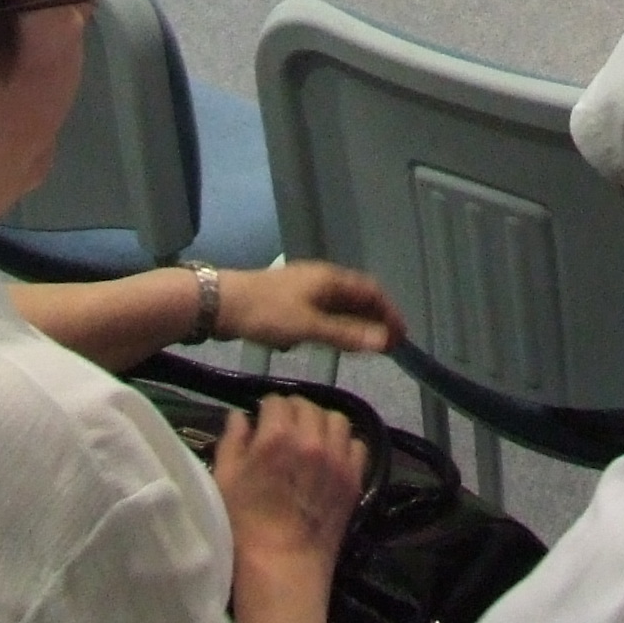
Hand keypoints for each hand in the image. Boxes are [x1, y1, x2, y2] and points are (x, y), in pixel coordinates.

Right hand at [215, 395, 366, 622]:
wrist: (282, 565)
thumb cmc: (244, 524)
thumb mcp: (225, 478)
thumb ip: (232, 440)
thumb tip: (241, 416)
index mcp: (276, 436)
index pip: (276, 400)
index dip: (268, 411)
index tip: (264, 424)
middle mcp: (311, 440)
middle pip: (308, 406)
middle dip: (294, 414)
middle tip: (286, 432)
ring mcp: (337, 458)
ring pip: (337, 419)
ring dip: (322, 424)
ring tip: (312, 439)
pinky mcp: (354, 477)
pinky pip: (357, 445)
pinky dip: (345, 445)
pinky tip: (332, 457)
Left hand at [216, 260, 404, 355]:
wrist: (222, 304)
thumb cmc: (268, 313)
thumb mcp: (309, 327)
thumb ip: (347, 334)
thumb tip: (385, 341)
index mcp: (331, 278)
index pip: (372, 290)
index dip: (389, 311)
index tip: (401, 337)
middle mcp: (322, 278)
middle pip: (358, 295)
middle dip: (375, 318)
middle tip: (387, 345)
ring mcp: (305, 287)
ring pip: (340, 303)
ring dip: (355, 322)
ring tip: (365, 346)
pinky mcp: (290, 299)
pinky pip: (324, 310)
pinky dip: (336, 324)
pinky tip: (331, 340)